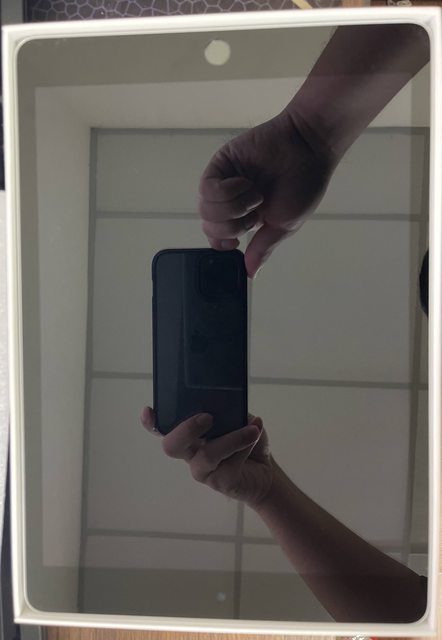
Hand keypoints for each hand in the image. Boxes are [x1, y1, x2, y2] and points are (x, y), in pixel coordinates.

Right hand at [140, 407, 274, 507]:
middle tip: (208, 417)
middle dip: (186, 429)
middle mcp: (190, 453)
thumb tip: (225, 401)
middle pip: (171, 446)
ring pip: (206, 456)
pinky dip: (246, 446)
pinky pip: (230, 464)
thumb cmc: (247, 441)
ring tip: (251, 430)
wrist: (266, 472)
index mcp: (189, 435)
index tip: (148, 410)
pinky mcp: (220, 483)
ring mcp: (203, 471)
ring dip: (232, 439)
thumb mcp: (238, 419)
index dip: (151, 422)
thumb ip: (227, 411)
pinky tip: (255, 434)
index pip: (162, 429)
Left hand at [198, 109, 334, 276]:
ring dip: (234, 207)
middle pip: (210, 227)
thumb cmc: (302, 184)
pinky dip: (227, 191)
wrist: (307, 147)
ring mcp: (223, 182)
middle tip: (257, 211)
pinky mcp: (220, 165)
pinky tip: (245, 183)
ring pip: (206, 210)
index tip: (237, 242)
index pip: (217, 238)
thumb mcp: (284, 225)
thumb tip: (251, 273)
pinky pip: (207, 189)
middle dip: (234, 225)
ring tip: (256, 194)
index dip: (222, 243)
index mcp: (245, 217)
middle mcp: (230, 201)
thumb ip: (263, 248)